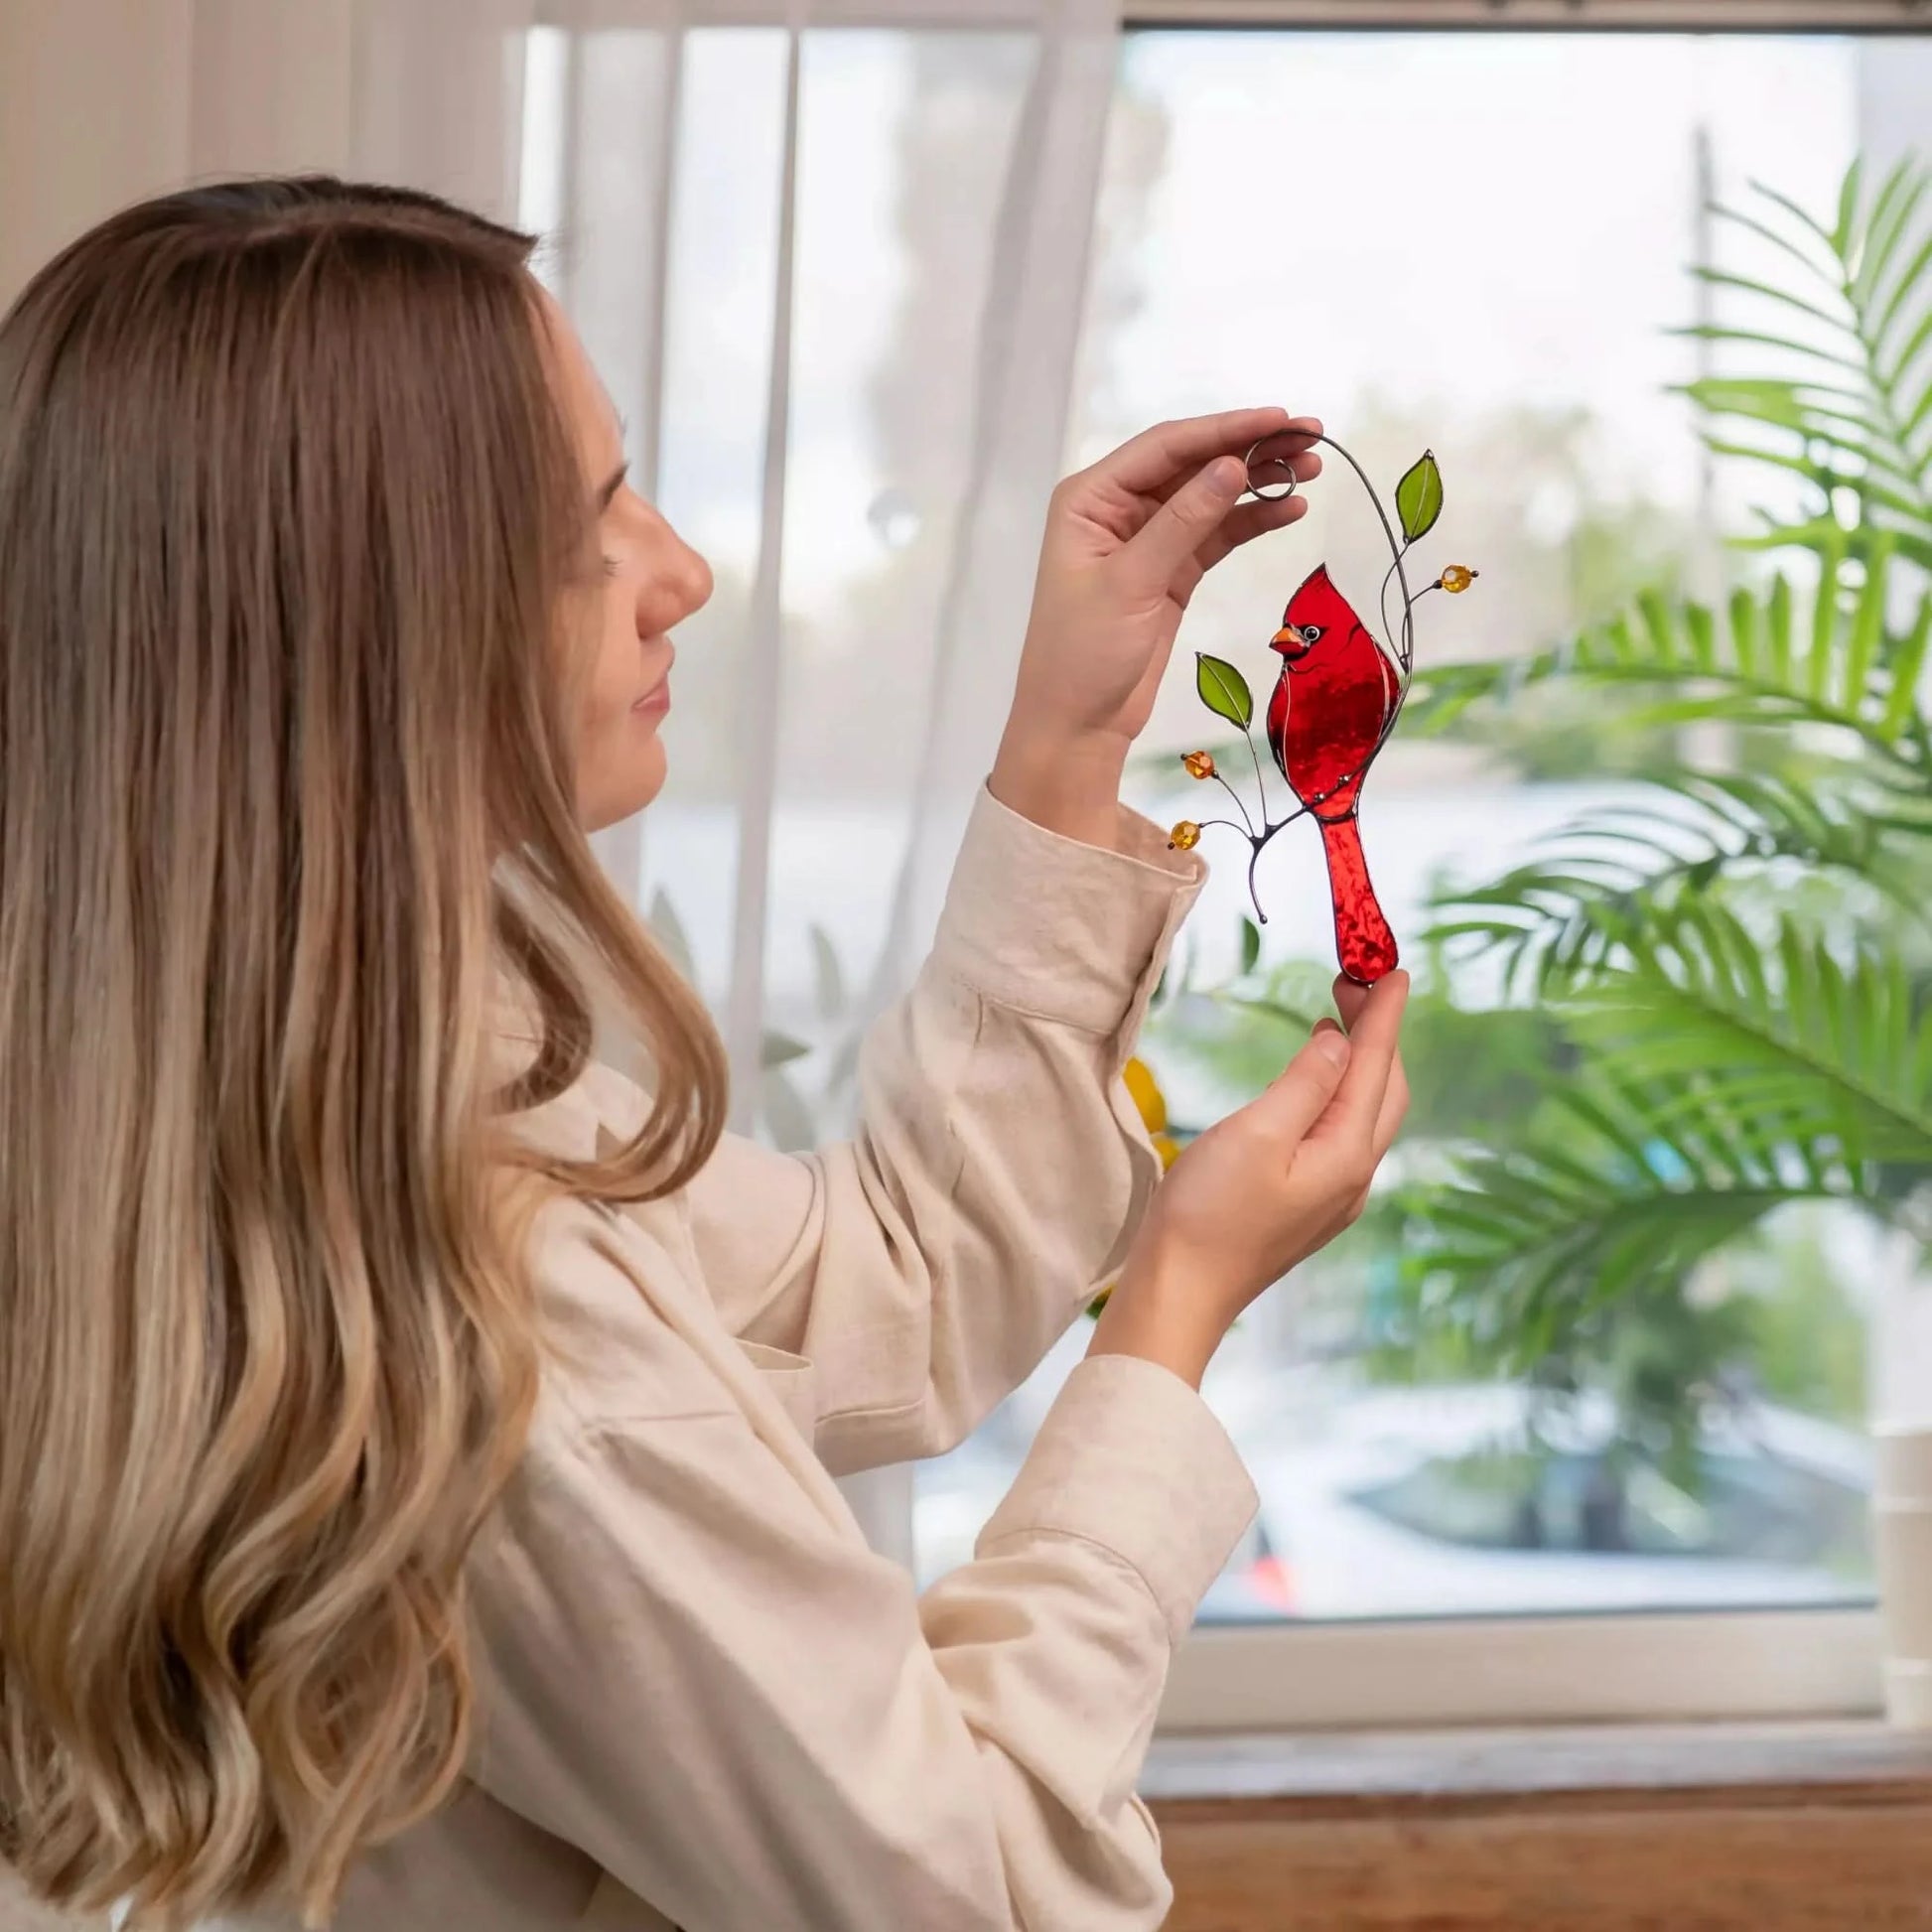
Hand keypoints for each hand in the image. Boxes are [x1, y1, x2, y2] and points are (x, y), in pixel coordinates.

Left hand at [989, 411, 1321, 847]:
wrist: (1077, 726)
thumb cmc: (1083, 656)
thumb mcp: (1132, 584)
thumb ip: (1183, 522)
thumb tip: (1230, 466)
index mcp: (1090, 499)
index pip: (1166, 446)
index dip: (1226, 429)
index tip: (1281, 418)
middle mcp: (1116, 510)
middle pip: (1193, 463)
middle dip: (1251, 448)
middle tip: (1313, 435)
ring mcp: (1146, 540)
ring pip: (1211, 496)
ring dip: (1260, 481)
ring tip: (1314, 467)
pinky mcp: (1171, 572)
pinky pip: (1217, 534)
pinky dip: (1252, 522)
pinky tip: (1290, 508)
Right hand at [1089, 971, 1409, 1388]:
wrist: (1182, 1291)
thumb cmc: (1210, 1213)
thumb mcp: (1256, 1133)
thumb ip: (1306, 1084)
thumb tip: (1342, 1044)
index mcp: (1346, 1153)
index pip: (1376, 1067)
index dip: (1385, 1015)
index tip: (1394, 969)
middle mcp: (1353, 1175)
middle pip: (1384, 1090)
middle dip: (1377, 1034)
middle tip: (1353, 983)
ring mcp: (1333, 1194)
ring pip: (1365, 1113)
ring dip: (1359, 1062)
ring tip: (1338, 1018)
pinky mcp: (1308, 1204)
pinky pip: (1341, 1134)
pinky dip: (1338, 1093)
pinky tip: (1316, 1081)